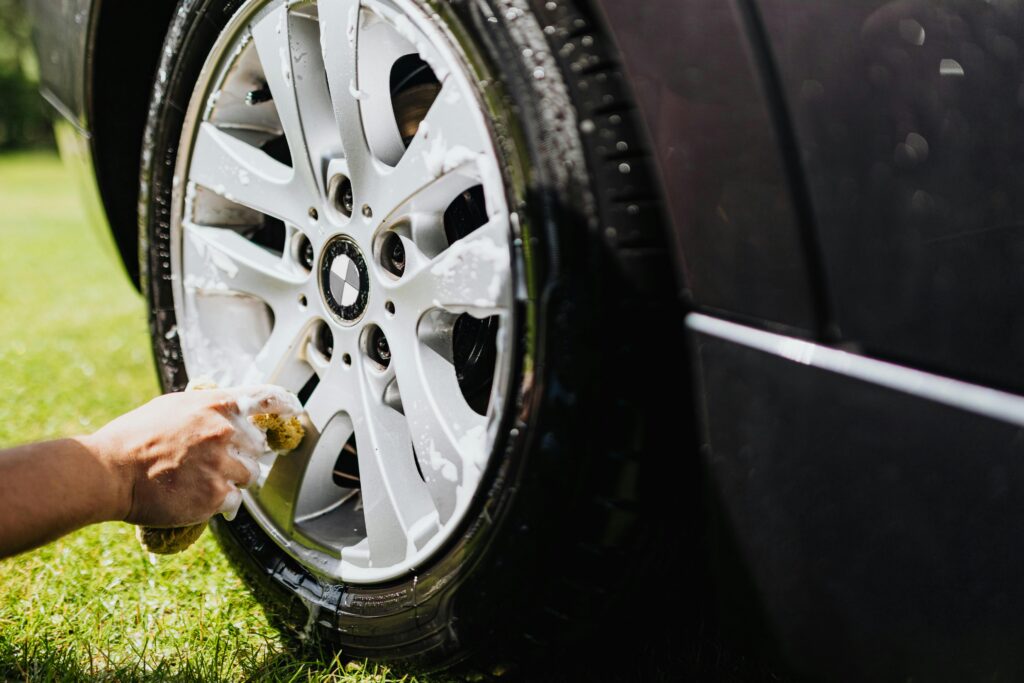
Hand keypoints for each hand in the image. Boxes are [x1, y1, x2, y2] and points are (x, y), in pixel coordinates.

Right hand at [85, 386, 301, 526]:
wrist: (109, 471)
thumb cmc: (133, 437)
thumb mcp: (173, 405)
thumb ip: (205, 406)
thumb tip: (224, 406)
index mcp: (217, 405)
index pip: (267, 399)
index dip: (286, 405)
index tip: (295, 410)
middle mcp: (226, 432)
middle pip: (258, 446)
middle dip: (243, 454)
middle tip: (215, 462)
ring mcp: (223, 464)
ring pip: (250, 475)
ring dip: (234, 480)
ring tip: (202, 481)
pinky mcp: (217, 495)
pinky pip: (235, 501)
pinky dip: (222, 503)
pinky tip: (200, 499)